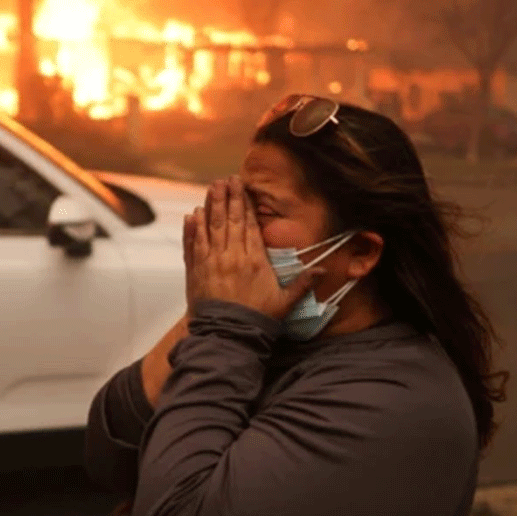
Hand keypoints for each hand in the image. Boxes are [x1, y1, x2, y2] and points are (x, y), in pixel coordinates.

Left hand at [183, 176, 323, 319]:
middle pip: (230, 220)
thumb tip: (325, 270)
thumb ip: (303, 283)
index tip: (243, 187)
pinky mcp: (196, 272)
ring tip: (212, 188)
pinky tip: (192, 215)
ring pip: (210, 228)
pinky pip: (193, 245)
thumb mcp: (285, 302)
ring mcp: (211, 262)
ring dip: (210, 206)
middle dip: (228, 197)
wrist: (228, 336)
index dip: (245, 204)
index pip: (249, 225)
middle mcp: (231, 256)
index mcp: (254, 260)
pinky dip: (192, 229)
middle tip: (226, 179)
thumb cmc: (258, 320)